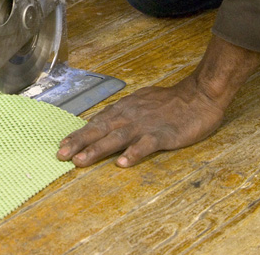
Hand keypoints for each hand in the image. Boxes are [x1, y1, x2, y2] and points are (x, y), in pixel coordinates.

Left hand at [57, 35, 259, 166]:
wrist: (198, 95)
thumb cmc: (168, 102)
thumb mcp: (139, 103)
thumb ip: (121, 113)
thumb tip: (101, 122)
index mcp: (123, 110)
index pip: (95, 124)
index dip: (78, 135)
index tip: (61, 146)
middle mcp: (129, 117)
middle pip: (99, 130)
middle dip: (79, 143)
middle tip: (61, 155)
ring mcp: (145, 125)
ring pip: (116, 137)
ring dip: (97, 149)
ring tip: (81, 161)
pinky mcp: (163, 134)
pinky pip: (146, 144)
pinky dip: (134, 153)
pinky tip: (123, 163)